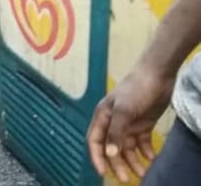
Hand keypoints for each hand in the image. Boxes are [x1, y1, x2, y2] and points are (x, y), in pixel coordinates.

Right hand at [87, 65, 174, 181]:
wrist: (156, 75)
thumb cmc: (135, 89)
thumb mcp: (124, 111)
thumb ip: (116, 132)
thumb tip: (109, 153)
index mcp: (103, 117)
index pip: (95, 141)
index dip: (97, 157)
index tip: (103, 173)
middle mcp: (113, 122)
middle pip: (112, 148)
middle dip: (118, 164)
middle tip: (127, 179)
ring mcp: (128, 123)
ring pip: (127, 147)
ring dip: (133, 160)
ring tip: (143, 172)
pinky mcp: (143, 123)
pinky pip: (141, 142)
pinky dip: (145, 151)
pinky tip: (151, 157)